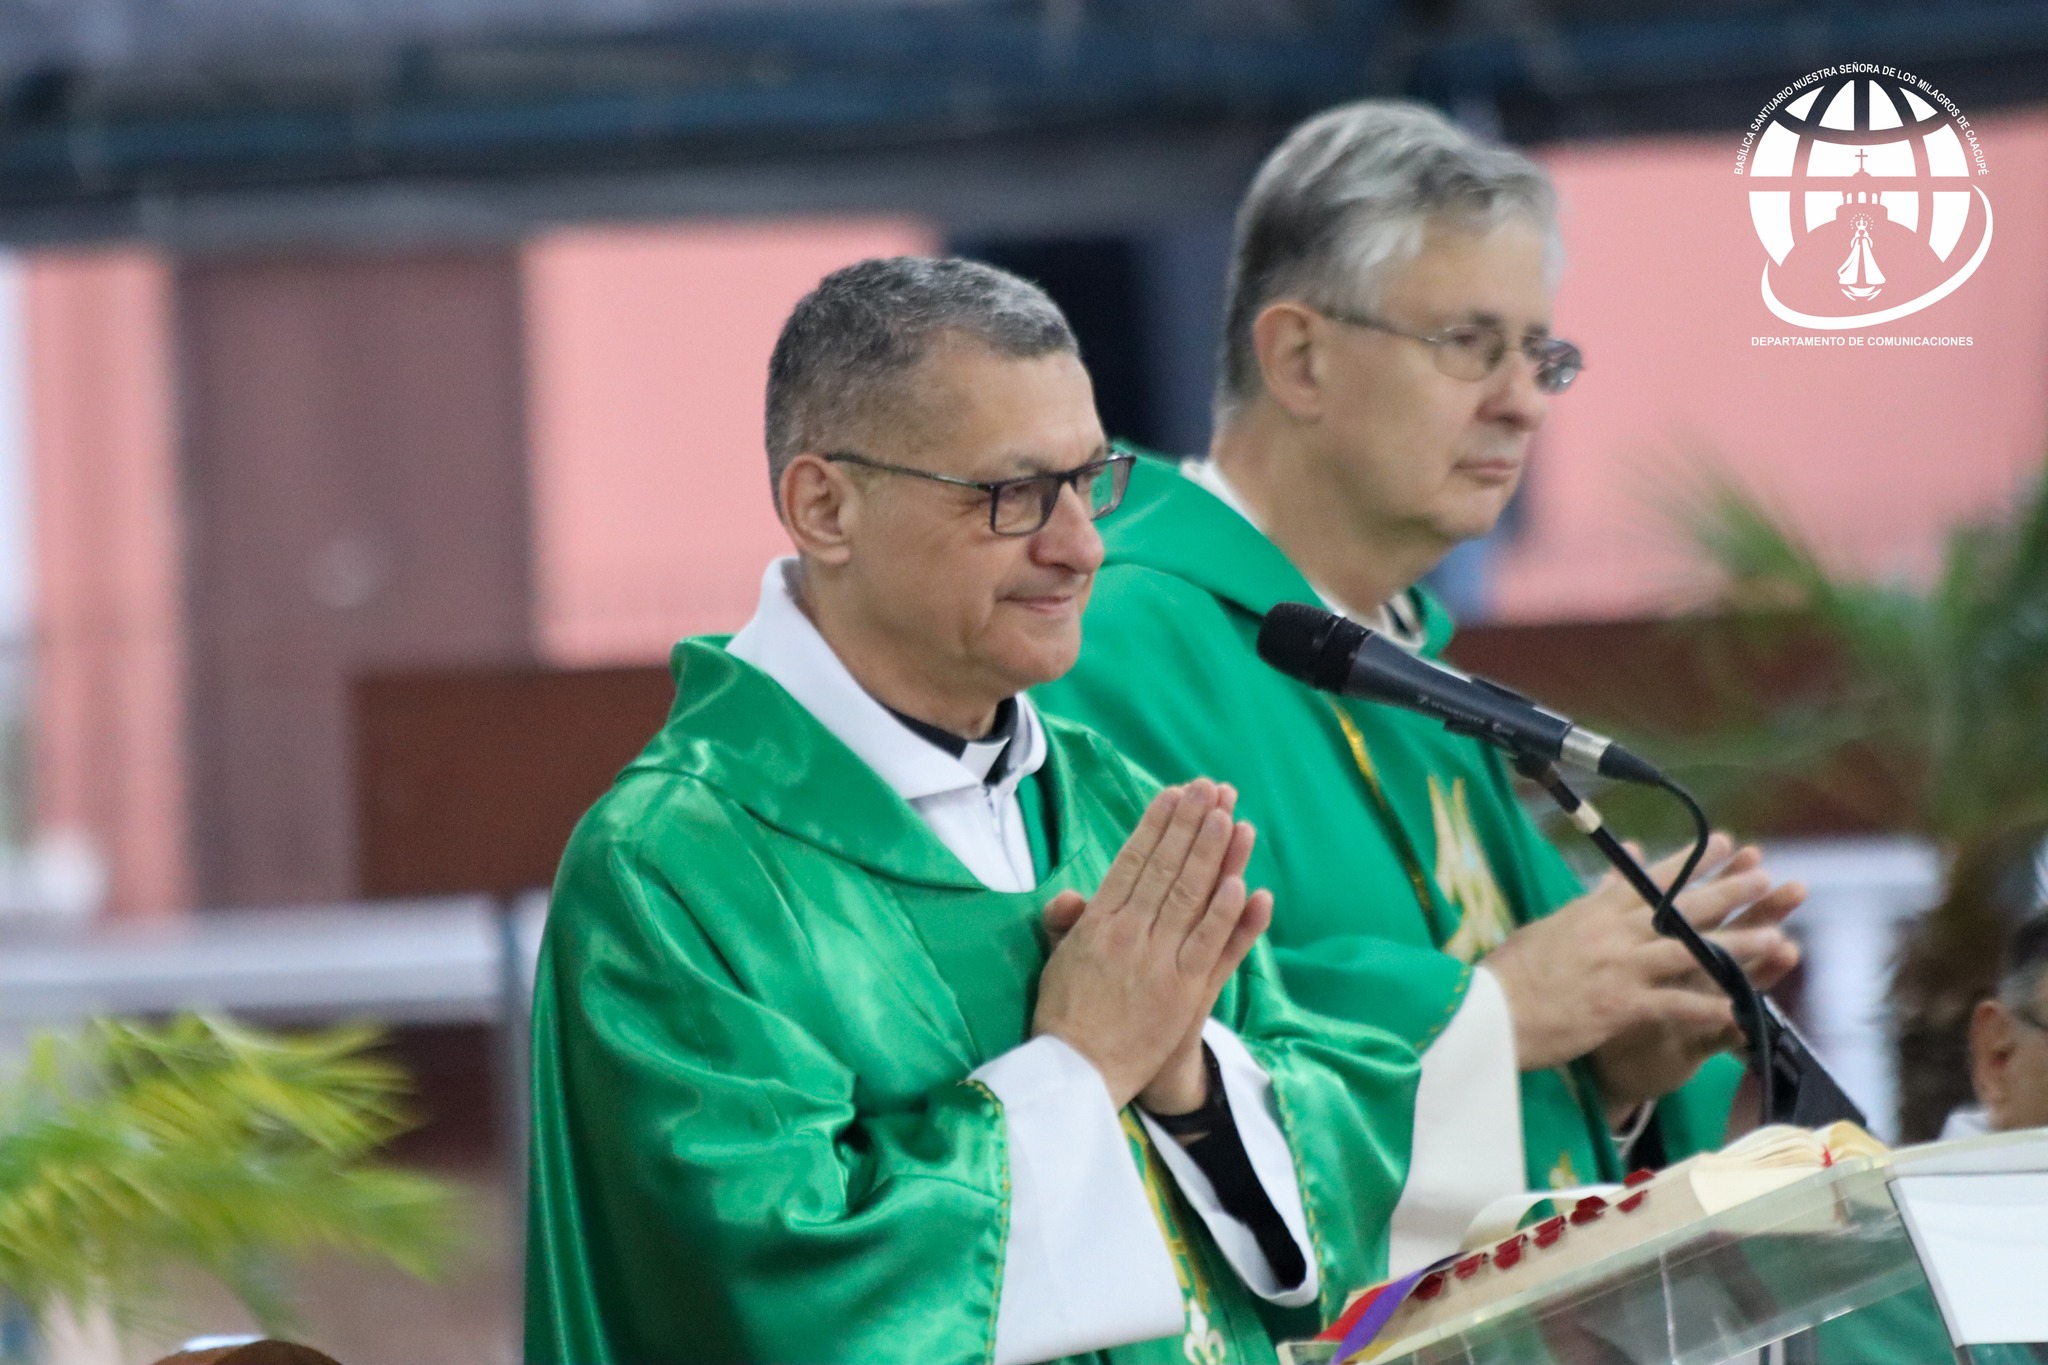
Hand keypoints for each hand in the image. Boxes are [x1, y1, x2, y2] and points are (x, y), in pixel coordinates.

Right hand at [1032, 780, 1271, 1109]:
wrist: (1078, 1074)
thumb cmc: (1066, 1016)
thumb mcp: (1057, 960)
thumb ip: (1068, 923)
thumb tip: (1071, 895)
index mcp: (1098, 923)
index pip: (1132, 861)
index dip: (1156, 825)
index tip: (1174, 794)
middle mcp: (1129, 935)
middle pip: (1166, 868)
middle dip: (1190, 825)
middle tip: (1209, 789)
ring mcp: (1159, 962)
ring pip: (1190, 897)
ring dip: (1213, 854)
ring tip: (1229, 816)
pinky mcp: (1184, 992)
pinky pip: (1209, 945)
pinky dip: (1226, 914)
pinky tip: (1241, 884)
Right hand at [1485, 834, 1800, 1074]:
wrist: (1488, 1010)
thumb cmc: (1509, 973)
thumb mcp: (1548, 929)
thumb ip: (1585, 909)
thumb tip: (1604, 887)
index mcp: (1593, 912)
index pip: (1650, 879)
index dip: (1691, 861)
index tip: (1723, 843)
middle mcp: (1611, 933)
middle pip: (1680, 907)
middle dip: (1727, 891)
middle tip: (1763, 877)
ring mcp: (1619, 967)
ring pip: (1690, 950)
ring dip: (1737, 946)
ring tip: (1776, 938)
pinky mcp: (1621, 1005)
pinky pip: (1676, 1003)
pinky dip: (1708, 1006)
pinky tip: (1739, 1009)